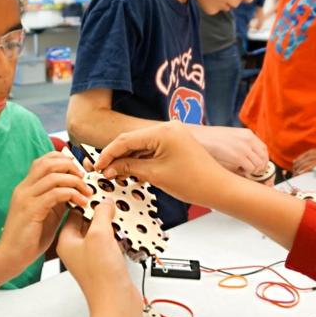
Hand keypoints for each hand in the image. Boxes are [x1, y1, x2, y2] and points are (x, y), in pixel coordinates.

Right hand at [0, 152, 91, 273]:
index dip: (63, 160)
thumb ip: (58, 199)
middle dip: (71, 167)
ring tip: (86, 193)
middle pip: (48, 163)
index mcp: (27, 187)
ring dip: (75, 182)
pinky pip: (55, 193)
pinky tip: (80, 203)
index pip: (44, 160)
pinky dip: (72, 195)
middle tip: (84, 178)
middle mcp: (24, 188)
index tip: (79, 170)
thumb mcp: (48, 213)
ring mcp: (26, 198)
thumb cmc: (29, 238)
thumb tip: (74, 190)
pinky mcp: (31, 210)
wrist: (10, 256)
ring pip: (53, 176)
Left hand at [57, 200, 135, 309]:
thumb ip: (101, 214)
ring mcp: (91, 256)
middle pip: (87, 221)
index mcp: (66, 241)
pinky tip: (126, 232)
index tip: (97, 191)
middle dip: (101, 211)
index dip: (85, 200)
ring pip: (101, 231)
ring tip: (121, 215)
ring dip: (111, 223)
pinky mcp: (105, 262)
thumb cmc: (101, 276)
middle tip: (112, 201)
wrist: (116, 302)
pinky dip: (118, 236)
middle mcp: (77, 248)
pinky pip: (111, 242)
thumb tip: (105, 202)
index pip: (73, 212)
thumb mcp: (99, 235)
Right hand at [94, 121, 230, 206]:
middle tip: (103, 172)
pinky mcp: (176, 143)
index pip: (126, 140)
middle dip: (117, 157)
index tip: (96, 166)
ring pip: (142, 146)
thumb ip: (129, 168)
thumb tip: (109, 169)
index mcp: (163, 131)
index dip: (108, 154)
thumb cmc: (193, 182)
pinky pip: (152, 149)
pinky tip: (132, 173)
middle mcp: (168, 128)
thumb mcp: (155, 175)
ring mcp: (173, 135)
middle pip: (133, 141)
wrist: (219, 188)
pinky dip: (141, 160)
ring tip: (115, 175)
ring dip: (128, 160)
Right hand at [189, 125, 268, 175]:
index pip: (264, 149)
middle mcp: (248, 139)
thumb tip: (247, 159)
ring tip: (243, 172)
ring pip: (259, 165)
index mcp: (247, 133)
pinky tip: (238, 172)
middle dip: (260, 168)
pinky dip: (246, 173)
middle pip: (264, 158)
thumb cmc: (209, 138)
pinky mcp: (238, 157)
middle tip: (252, 173)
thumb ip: (240, 144)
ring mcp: (244, 148)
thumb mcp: (230, 137)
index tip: (259, 166)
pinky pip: (250, 169)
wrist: (199, 137)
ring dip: (253, 171)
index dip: (263, 159)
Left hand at [292, 145, 315, 174]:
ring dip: (298, 169)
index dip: (297, 163)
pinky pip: (309, 166)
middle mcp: (315, 153)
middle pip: (301, 160)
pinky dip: (303, 169)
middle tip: (293, 174)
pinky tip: (300, 172)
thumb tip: (315, 165)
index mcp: (315, 151)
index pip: (302, 157)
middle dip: (296, 167)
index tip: (294, 168)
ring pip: (304, 163)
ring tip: (295, 175)